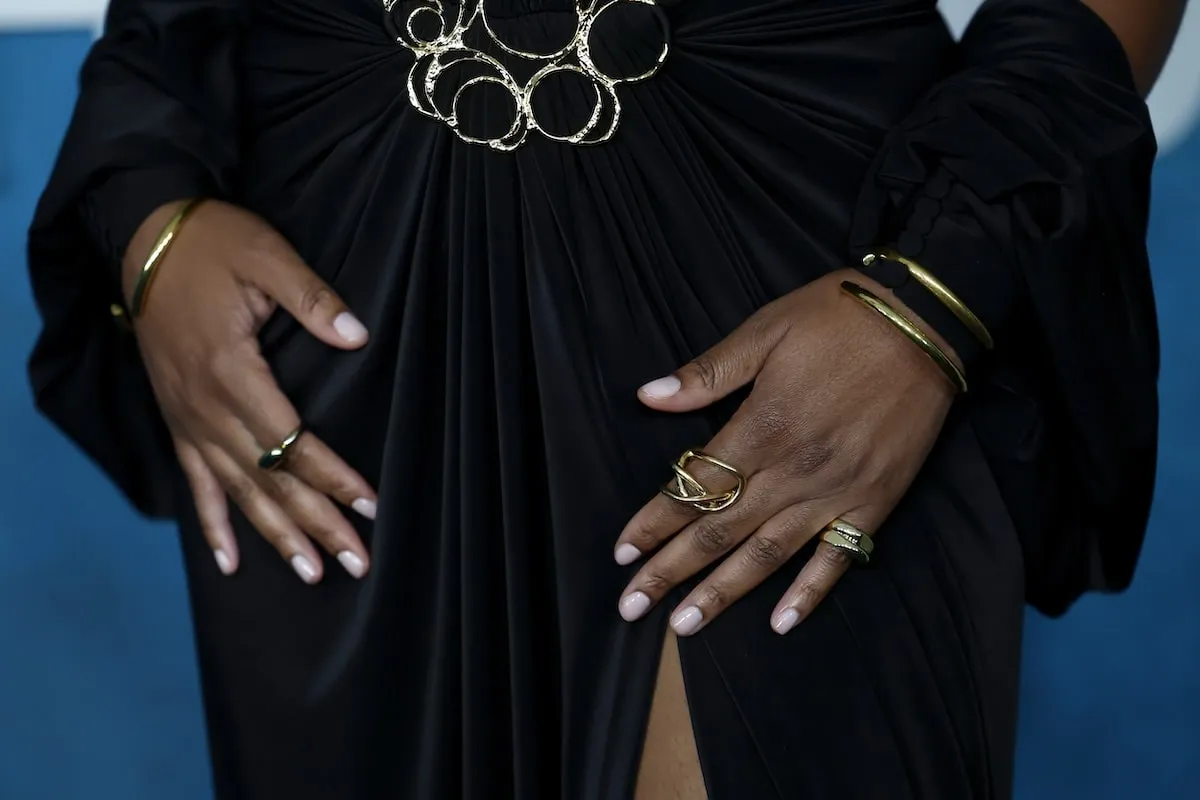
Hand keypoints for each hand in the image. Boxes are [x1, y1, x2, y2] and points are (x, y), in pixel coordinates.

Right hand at [125, 199, 376, 583]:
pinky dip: (212, 525)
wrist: (145, 237)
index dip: (333, 476)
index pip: (293, 442)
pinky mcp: (176, 420)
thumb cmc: (213, 245)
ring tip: (310, 573)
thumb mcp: (267, 256)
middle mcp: (206, 408)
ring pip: (237, 491)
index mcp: (232, 371)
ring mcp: (187, 419)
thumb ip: (313, 298)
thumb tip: (358, 336)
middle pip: (269, 480)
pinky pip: (194, 483)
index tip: (370, 505)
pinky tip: (230, 563)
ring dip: (275, 536)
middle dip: (315, 524)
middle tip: (355, 562)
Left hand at [613, 269, 957, 634]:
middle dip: (671, 571)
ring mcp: (836, 490)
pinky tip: (781, 623)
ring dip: (724, 592)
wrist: (926, 322)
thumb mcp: (766, 330)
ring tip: (686, 626)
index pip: (694, 487)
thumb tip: (648, 396)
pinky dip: (810, 593)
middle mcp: (794, 469)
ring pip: (768, 553)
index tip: (622, 553)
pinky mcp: (874, 500)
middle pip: (720, 531)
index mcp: (762, 426)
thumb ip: (707, 372)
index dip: (654, 521)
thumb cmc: (839, 319)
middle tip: (632, 607)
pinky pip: (839, 557)